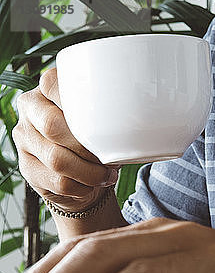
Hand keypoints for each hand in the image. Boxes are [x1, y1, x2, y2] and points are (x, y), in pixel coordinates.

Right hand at [13, 68, 118, 211]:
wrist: (77, 175)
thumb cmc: (91, 141)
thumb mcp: (98, 120)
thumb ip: (104, 113)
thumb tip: (132, 122)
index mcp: (46, 90)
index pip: (52, 85)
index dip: (78, 105)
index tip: (102, 123)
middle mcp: (30, 110)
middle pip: (53, 126)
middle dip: (88, 148)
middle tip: (109, 158)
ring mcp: (23, 139)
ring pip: (57, 159)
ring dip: (89, 173)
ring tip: (105, 174)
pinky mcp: (26, 168)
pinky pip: (58, 181)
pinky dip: (82, 187)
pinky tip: (90, 184)